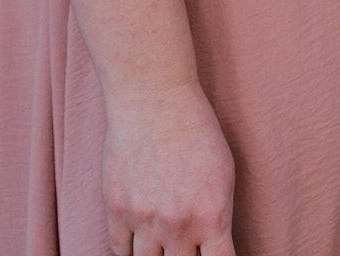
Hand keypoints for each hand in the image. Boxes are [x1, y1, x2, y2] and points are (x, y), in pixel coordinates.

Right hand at [104, 80, 236, 255]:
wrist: (155, 99)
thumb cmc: (196, 130)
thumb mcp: (224, 172)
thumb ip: (218, 217)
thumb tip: (213, 249)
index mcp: (211, 215)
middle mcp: (177, 224)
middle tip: (183, 248)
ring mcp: (144, 220)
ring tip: (161, 246)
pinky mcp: (116, 211)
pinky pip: (119, 252)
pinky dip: (129, 252)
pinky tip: (138, 243)